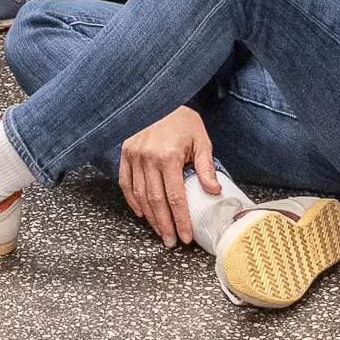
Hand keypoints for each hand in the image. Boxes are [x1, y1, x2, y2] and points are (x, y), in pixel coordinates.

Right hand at [117, 106, 217, 245]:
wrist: (159, 98)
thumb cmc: (182, 120)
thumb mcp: (200, 139)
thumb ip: (206, 166)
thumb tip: (214, 191)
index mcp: (168, 156)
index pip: (175, 197)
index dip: (180, 220)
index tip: (185, 237)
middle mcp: (148, 157)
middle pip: (155, 201)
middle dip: (164, 225)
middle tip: (171, 242)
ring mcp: (134, 155)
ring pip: (140, 195)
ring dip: (150, 217)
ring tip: (160, 231)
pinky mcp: (125, 153)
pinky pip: (125, 183)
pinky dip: (132, 201)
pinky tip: (142, 213)